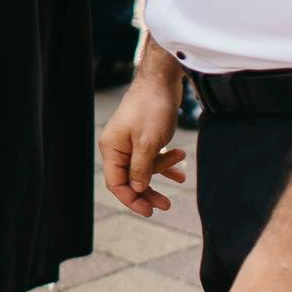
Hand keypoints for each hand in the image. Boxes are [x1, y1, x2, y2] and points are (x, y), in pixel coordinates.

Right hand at [98, 70, 187, 217]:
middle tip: (166, 205)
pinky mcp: (143, 136)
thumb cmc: (152, 109)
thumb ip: (141, 169)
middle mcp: (117, 146)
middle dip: (148, 191)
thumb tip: (137, 189)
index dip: (131, 199)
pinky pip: (151, 157)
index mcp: (111, 148)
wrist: (162, 80)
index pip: (116, 183)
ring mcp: (130, 141)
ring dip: (161, 171)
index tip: (149, 211)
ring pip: (143, 168)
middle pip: (130, 178)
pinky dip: (165, 162)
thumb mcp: (148, 143)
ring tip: (180, 170)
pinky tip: (180, 168)